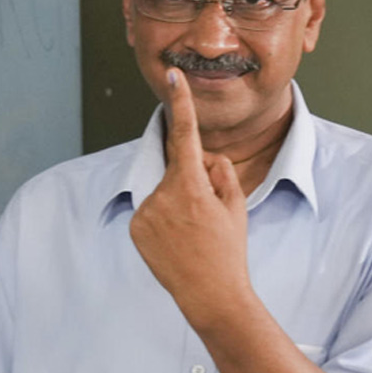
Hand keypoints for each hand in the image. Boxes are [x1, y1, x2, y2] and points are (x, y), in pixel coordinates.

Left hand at [130, 67, 251, 327]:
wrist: (210, 296)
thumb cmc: (228, 250)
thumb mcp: (236, 205)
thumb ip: (220, 170)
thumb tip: (204, 156)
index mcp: (191, 185)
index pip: (184, 134)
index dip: (180, 102)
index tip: (171, 76)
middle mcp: (163, 195)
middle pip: (180, 170)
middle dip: (194, 182)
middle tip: (208, 219)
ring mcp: (145, 212)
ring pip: (166, 191)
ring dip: (178, 203)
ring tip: (193, 235)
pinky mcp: (135, 228)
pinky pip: (153, 210)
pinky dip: (164, 220)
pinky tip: (177, 242)